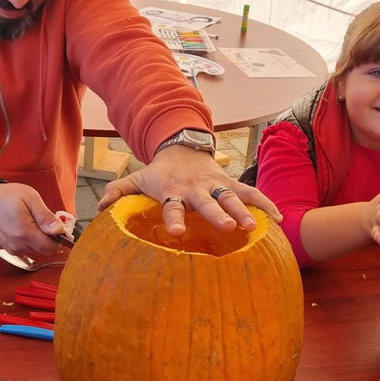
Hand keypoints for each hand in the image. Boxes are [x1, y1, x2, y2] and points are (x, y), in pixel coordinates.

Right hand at [0, 182, 68, 256]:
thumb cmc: (7, 196)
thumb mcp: (31, 199)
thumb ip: (46, 216)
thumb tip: (59, 230)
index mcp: (25, 232)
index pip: (52, 247)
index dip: (59, 238)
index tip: (58, 226)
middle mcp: (18, 244)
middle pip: (46, 251)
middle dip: (51, 239)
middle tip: (46, 222)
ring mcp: (13, 249)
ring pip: (38, 251)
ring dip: (41, 240)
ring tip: (34, 223)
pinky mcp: (11, 249)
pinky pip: (29, 250)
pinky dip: (32, 242)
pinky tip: (27, 228)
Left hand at [97, 146, 281, 235]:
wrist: (182, 147)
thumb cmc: (159, 172)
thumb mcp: (137, 179)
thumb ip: (118, 191)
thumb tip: (99, 206)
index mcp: (173, 190)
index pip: (172, 207)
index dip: (174, 218)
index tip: (177, 233)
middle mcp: (197, 189)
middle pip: (208, 202)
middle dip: (218, 214)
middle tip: (228, 227)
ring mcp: (217, 185)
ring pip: (232, 197)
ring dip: (244, 211)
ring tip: (253, 227)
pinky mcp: (232, 184)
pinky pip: (252, 193)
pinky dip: (266, 204)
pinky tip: (280, 220)